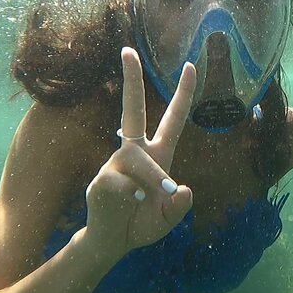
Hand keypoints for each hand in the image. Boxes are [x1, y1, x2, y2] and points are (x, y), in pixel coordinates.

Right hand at [84, 47, 195, 254]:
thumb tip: (184, 190)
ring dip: (151, 178)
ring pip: (136, 158)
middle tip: (127, 50)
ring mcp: (116, 163)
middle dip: (131, 80)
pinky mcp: (102, 180)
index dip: (183, 93)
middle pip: (132, 109)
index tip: (191, 65)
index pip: (173, 118)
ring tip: (149, 200)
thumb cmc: (143, 222)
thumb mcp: (169, 217)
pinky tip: (130, 205)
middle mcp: (136, 152)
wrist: (113, 242)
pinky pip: (121, 182)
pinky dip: (131, 196)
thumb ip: (180, 207)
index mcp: (159, 153)